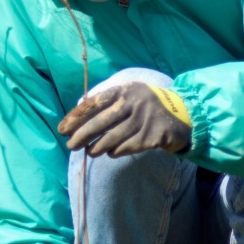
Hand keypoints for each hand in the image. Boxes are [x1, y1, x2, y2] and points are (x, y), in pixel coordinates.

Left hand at [59, 82, 190, 157]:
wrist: (181, 114)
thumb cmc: (145, 105)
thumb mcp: (129, 95)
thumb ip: (107, 102)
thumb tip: (77, 117)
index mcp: (124, 90)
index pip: (94, 103)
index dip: (76, 117)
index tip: (62, 129)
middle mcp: (134, 102)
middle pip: (101, 121)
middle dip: (82, 135)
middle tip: (70, 145)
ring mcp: (144, 119)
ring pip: (113, 137)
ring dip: (97, 147)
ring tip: (89, 152)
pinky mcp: (153, 136)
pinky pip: (127, 147)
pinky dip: (115, 151)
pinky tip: (110, 153)